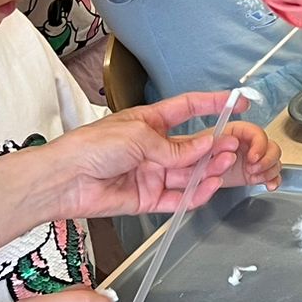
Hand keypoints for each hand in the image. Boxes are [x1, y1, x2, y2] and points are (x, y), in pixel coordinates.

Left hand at [0, 95, 284, 227]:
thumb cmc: (93, 147)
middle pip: (194, 147)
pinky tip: (209, 188)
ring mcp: (153, 174)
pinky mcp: (148, 199)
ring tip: (225, 165)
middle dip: (216, 146)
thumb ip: (175, 147)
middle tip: (234, 146)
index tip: (238, 102)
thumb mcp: (139, 137)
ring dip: (210, 169)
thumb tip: (207, 147)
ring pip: (190, 173)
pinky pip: (178, 198)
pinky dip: (195, 195)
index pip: (188, 109)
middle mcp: (155, 148)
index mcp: (151, 123)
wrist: (64, 180)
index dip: (213, 104)